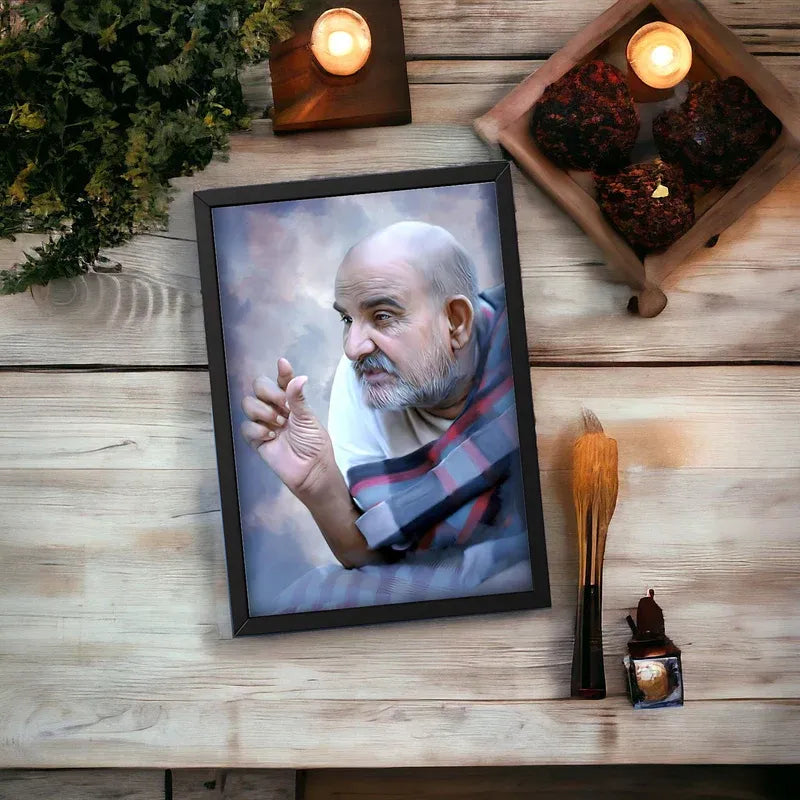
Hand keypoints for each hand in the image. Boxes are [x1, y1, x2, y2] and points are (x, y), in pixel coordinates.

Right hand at [241, 358, 336, 496]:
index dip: (281, 372)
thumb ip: (298, 398)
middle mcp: (276, 408)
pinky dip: (257, 429)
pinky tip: (271, 436)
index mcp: (291, 401)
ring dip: (263, 411)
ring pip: (248, 403)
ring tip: (279, 424)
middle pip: (259, 387)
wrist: (311, 470)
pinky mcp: (256, 439)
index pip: (282, 381)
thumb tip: (298, 377)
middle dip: (269, 393)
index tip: (283, 364)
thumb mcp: (308, 418)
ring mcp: (264, 423)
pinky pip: (246, 426)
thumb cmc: (314, 444)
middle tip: (284, 408)